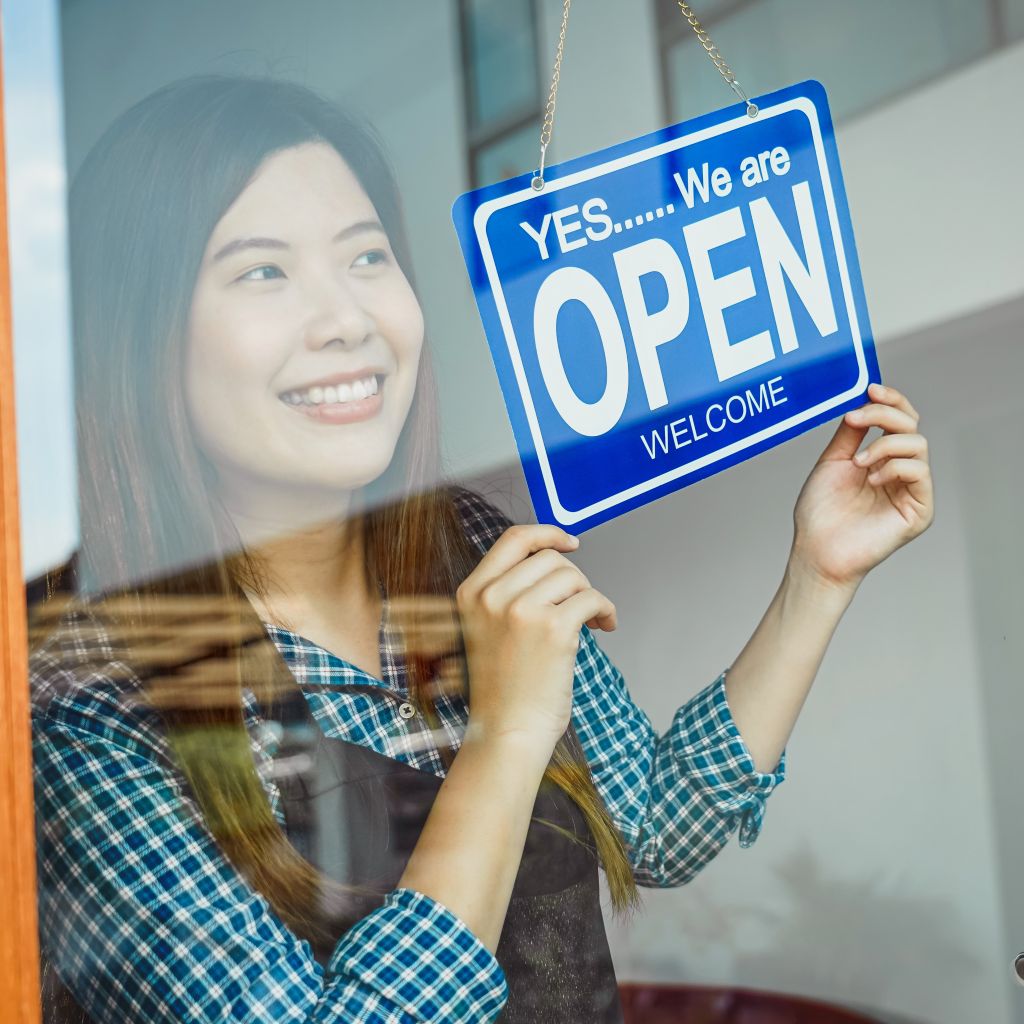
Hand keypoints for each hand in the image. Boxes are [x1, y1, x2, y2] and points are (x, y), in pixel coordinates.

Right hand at [455, 524, 615, 749]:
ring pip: (573, 577)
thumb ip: (507, 594)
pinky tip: (604, 626)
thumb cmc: (503, 691)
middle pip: (549, 559)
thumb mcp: (486, 631)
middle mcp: (492, 597)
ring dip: (589, 596)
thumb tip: (553, 560)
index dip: (546, 534)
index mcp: (471, 593)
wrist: (506, 733)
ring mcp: (522, 611)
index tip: (569, 542)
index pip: (513, 540)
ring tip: (590, 620)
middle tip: (580, 603)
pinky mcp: (553, 629)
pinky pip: (592, 599)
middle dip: (573, 578)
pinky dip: (605, 610)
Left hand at [790, 382, 934, 590]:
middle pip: (911, 426)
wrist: (816, 550)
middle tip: (857, 419)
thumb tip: (862, 401)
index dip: (890, 400)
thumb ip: (850, 433)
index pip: (899, 420)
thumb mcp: (832, 462)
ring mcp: (912, 490)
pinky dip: (893, 467)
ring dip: (883, 445)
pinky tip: (870, 480)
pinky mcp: (920, 510)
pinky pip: (919, 472)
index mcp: (882, 458)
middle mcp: (900, 471)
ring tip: (857, 463)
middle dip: (885, 414)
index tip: (870, 388)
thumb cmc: (820, 513)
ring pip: (917, 444)